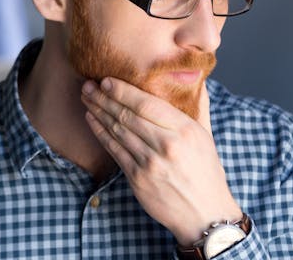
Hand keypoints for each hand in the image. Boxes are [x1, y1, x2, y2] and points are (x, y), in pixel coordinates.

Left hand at [80, 77, 240, 245]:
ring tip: (86, 98)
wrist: (205, 214)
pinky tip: (91, 120)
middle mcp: (167, 145)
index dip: (122, 91)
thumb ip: (198, 106)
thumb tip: (194, 79)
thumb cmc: (206, 171)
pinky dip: (100, 133)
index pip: (147, 104)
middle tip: (88, 85)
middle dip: (103, 98)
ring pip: (117, 131)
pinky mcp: (137, 179)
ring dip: (98, 112)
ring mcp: (150, 163)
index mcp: (185, 130)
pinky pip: (114, 150)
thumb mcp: (206, 135)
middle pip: (127, 115)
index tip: (106, 80)